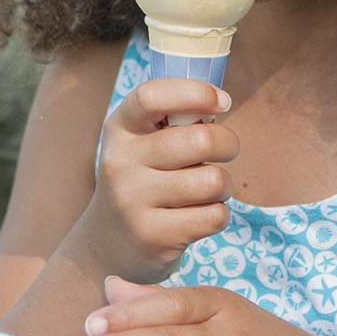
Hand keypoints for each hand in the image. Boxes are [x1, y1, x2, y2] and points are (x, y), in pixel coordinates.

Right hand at [71, 79, 236, 283]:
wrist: (109, 243)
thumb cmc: (144, 179)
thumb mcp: (141, 143)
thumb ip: (173, 122)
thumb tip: (219, 101)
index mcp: (120, 128)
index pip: (152, 96)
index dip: (195, 93)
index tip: (223, 100)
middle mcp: (120, 161)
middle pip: (200, 140)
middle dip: (228, 144)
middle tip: (225, 152)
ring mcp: (132, 200)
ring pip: (213, 181)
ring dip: (224, 186)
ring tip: (208, 189)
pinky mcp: (152, 236)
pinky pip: (214, 216)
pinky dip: (219, 215)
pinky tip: (200, 215)